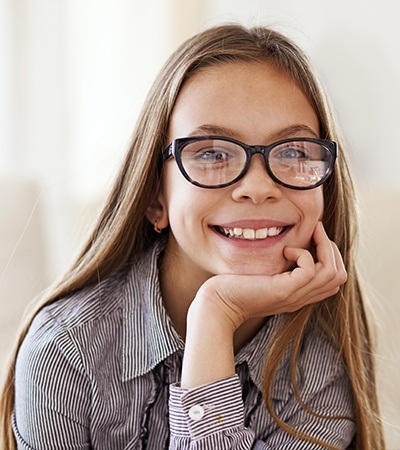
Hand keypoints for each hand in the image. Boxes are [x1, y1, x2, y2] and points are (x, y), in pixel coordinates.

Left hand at [191, 221, 346, 331]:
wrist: (218, 304)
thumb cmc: (236, 286)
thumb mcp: (265, 274)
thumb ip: (281, 266)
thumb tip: (290, 244)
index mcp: (299, 294)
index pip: (335, 279)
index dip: (331, 255)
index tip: (315, 235)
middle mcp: (301, 297)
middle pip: (339, 276)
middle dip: (332, 248)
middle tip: (316, 229)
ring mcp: (294, 295)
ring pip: (332, 273)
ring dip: (324, 246)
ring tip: (309, 232)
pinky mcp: (283, 291)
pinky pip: (310, 271)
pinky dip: (304, 254)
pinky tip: (286, 249)